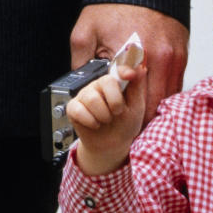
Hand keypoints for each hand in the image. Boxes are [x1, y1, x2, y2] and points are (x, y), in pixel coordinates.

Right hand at [65, 61, 146, 176]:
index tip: (130, 75)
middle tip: (117, 113)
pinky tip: (95, 124)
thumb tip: (139, 68)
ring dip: (104, 115)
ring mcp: (84, 95)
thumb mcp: (136, 107)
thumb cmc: (124, 124)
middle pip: (105, 82)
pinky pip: (79, 110)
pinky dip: (90, 121)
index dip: (123, 70)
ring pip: (92, 99)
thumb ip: (137, 87)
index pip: (117, 69)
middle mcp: (98, 85)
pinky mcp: (73, 107)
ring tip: (106, 120)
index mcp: (114, 82)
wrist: (113, 145)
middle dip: (115, 103)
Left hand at [70, 4, 187, 122]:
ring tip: (140, 108)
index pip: (130, 102)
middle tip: (128, 119)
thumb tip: (81, 87)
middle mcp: (157, 58)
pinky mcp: (182, 55)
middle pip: (152, 105)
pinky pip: (176, 85)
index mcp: (130, 56)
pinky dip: (164, 93)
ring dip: (154, 107)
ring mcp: (173, 58)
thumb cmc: (114, 5)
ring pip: (166, 98)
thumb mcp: (85, 32)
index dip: (123, 115)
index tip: (116, 119)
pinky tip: (152, 93)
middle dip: (140, 116)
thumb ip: (81, 63)